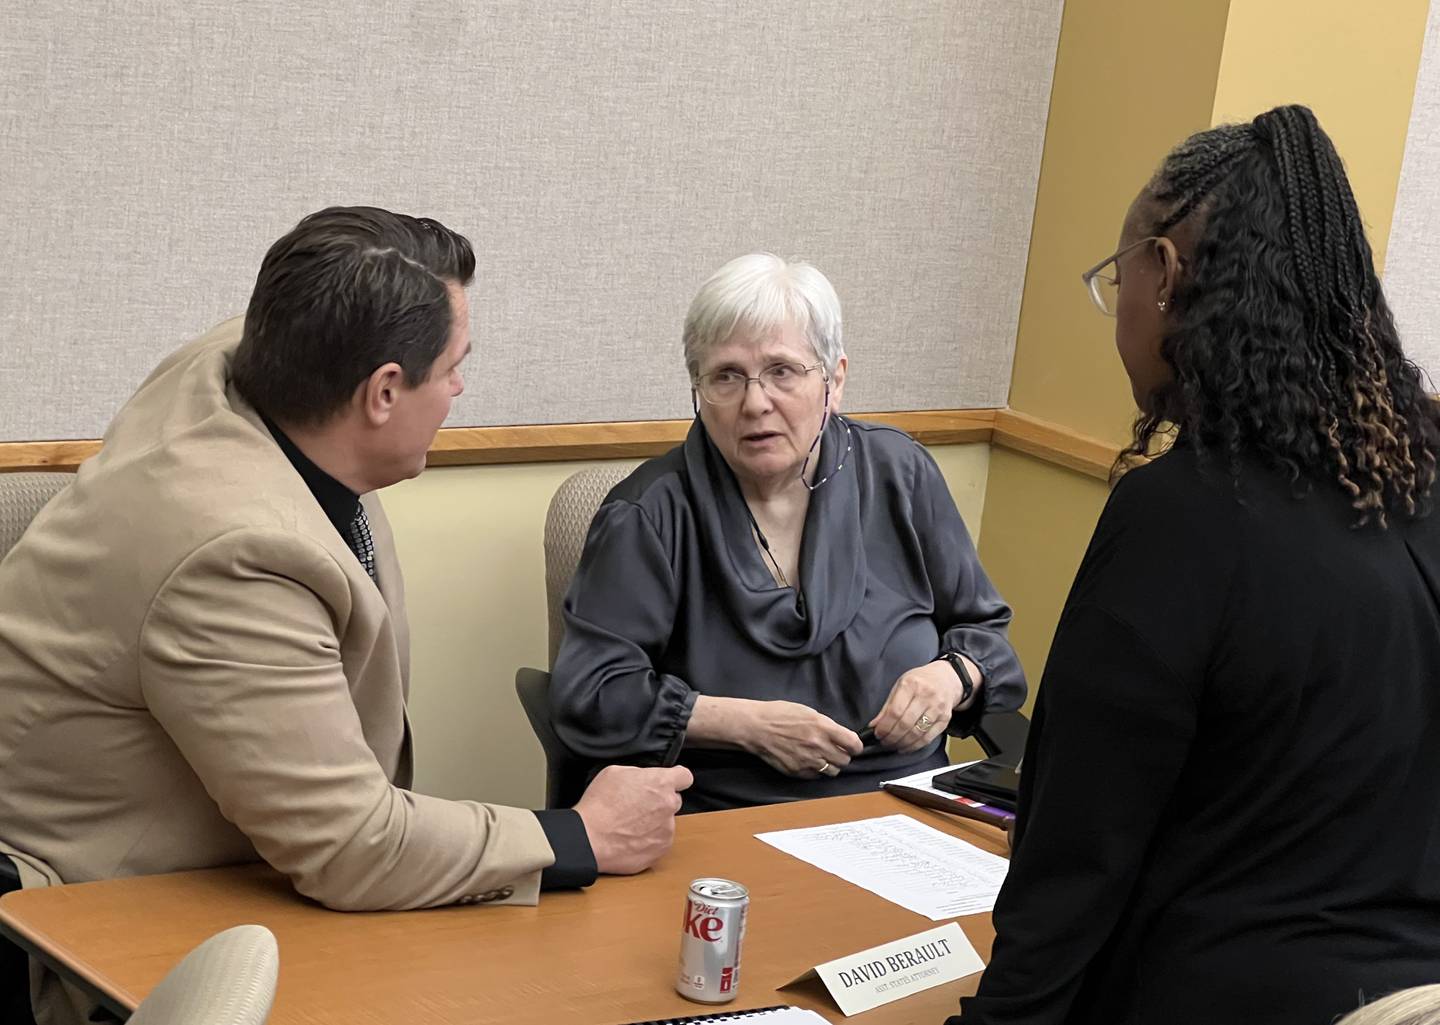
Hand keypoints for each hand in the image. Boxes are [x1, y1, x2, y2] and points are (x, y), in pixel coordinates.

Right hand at [574, 765, 692, 874]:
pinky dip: (648, 840)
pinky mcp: (660, 849)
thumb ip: (638, 773)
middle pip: (673, 800)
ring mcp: (667, 830)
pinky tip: (630, 837)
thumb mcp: (614, 772)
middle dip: (659, 801)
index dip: (676, 778)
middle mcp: (668, 806)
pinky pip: (659, 841)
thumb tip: (644, 777)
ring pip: (665, 822)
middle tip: (638, 806)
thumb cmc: (598, 806)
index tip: (669, 782)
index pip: (685, 776)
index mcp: (660, 783)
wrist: (589, 838)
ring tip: (629, 824)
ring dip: (653, 822)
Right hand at [740, 700, 863, 778]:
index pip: (854, 744)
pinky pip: (816, 776)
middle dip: (843, 755)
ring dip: (830, 764)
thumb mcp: (807, 711)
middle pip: (845, 760)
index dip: (855, 745)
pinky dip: (816, 771)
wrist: (756, 728)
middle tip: (835, 750)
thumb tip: (840, 735)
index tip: (852, 745)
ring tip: (821, 756)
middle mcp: (818, 746)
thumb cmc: (778, 715)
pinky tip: (808, 761)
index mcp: (823, 727)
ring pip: (833, 771)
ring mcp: (808, 761)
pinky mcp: (798, 772)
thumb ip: (826, 725)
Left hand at [870, 657, 980, 752]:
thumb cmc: (920, 681)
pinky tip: (906, 747)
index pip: (895, 711)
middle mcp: (926, 696)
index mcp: (911, 685)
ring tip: (893, 745)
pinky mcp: (945, 719)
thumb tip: (874, 725)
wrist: (946, 678)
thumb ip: (887, 706)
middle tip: (884, 741)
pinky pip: (928, 738)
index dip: (885, 726)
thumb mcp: (900, 686)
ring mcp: (937, 708)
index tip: (878, 733)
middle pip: (906, 724)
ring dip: (902, 743)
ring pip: (917, 733)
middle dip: (892, 737)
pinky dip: (915, 746)